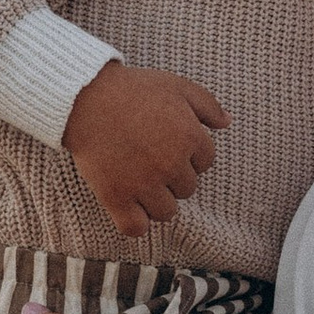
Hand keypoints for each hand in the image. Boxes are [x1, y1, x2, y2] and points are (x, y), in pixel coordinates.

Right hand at [64, 61, 228, 236]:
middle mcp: (170, 164)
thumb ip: (207, 104)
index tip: (169, 143)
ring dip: (157, 201)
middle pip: (187, 188)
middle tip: (150, 159)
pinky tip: (130, 208)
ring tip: (140, 182)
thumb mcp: (176, 86)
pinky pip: (136, 228)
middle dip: (174, 176)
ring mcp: (143, 183)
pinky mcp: (116, 197)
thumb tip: (228, 123)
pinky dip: (136, 223)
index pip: (205, 162)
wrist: (85, 97)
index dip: (189, 153)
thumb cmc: (132, 89)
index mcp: (189, 137)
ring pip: (166, 212)